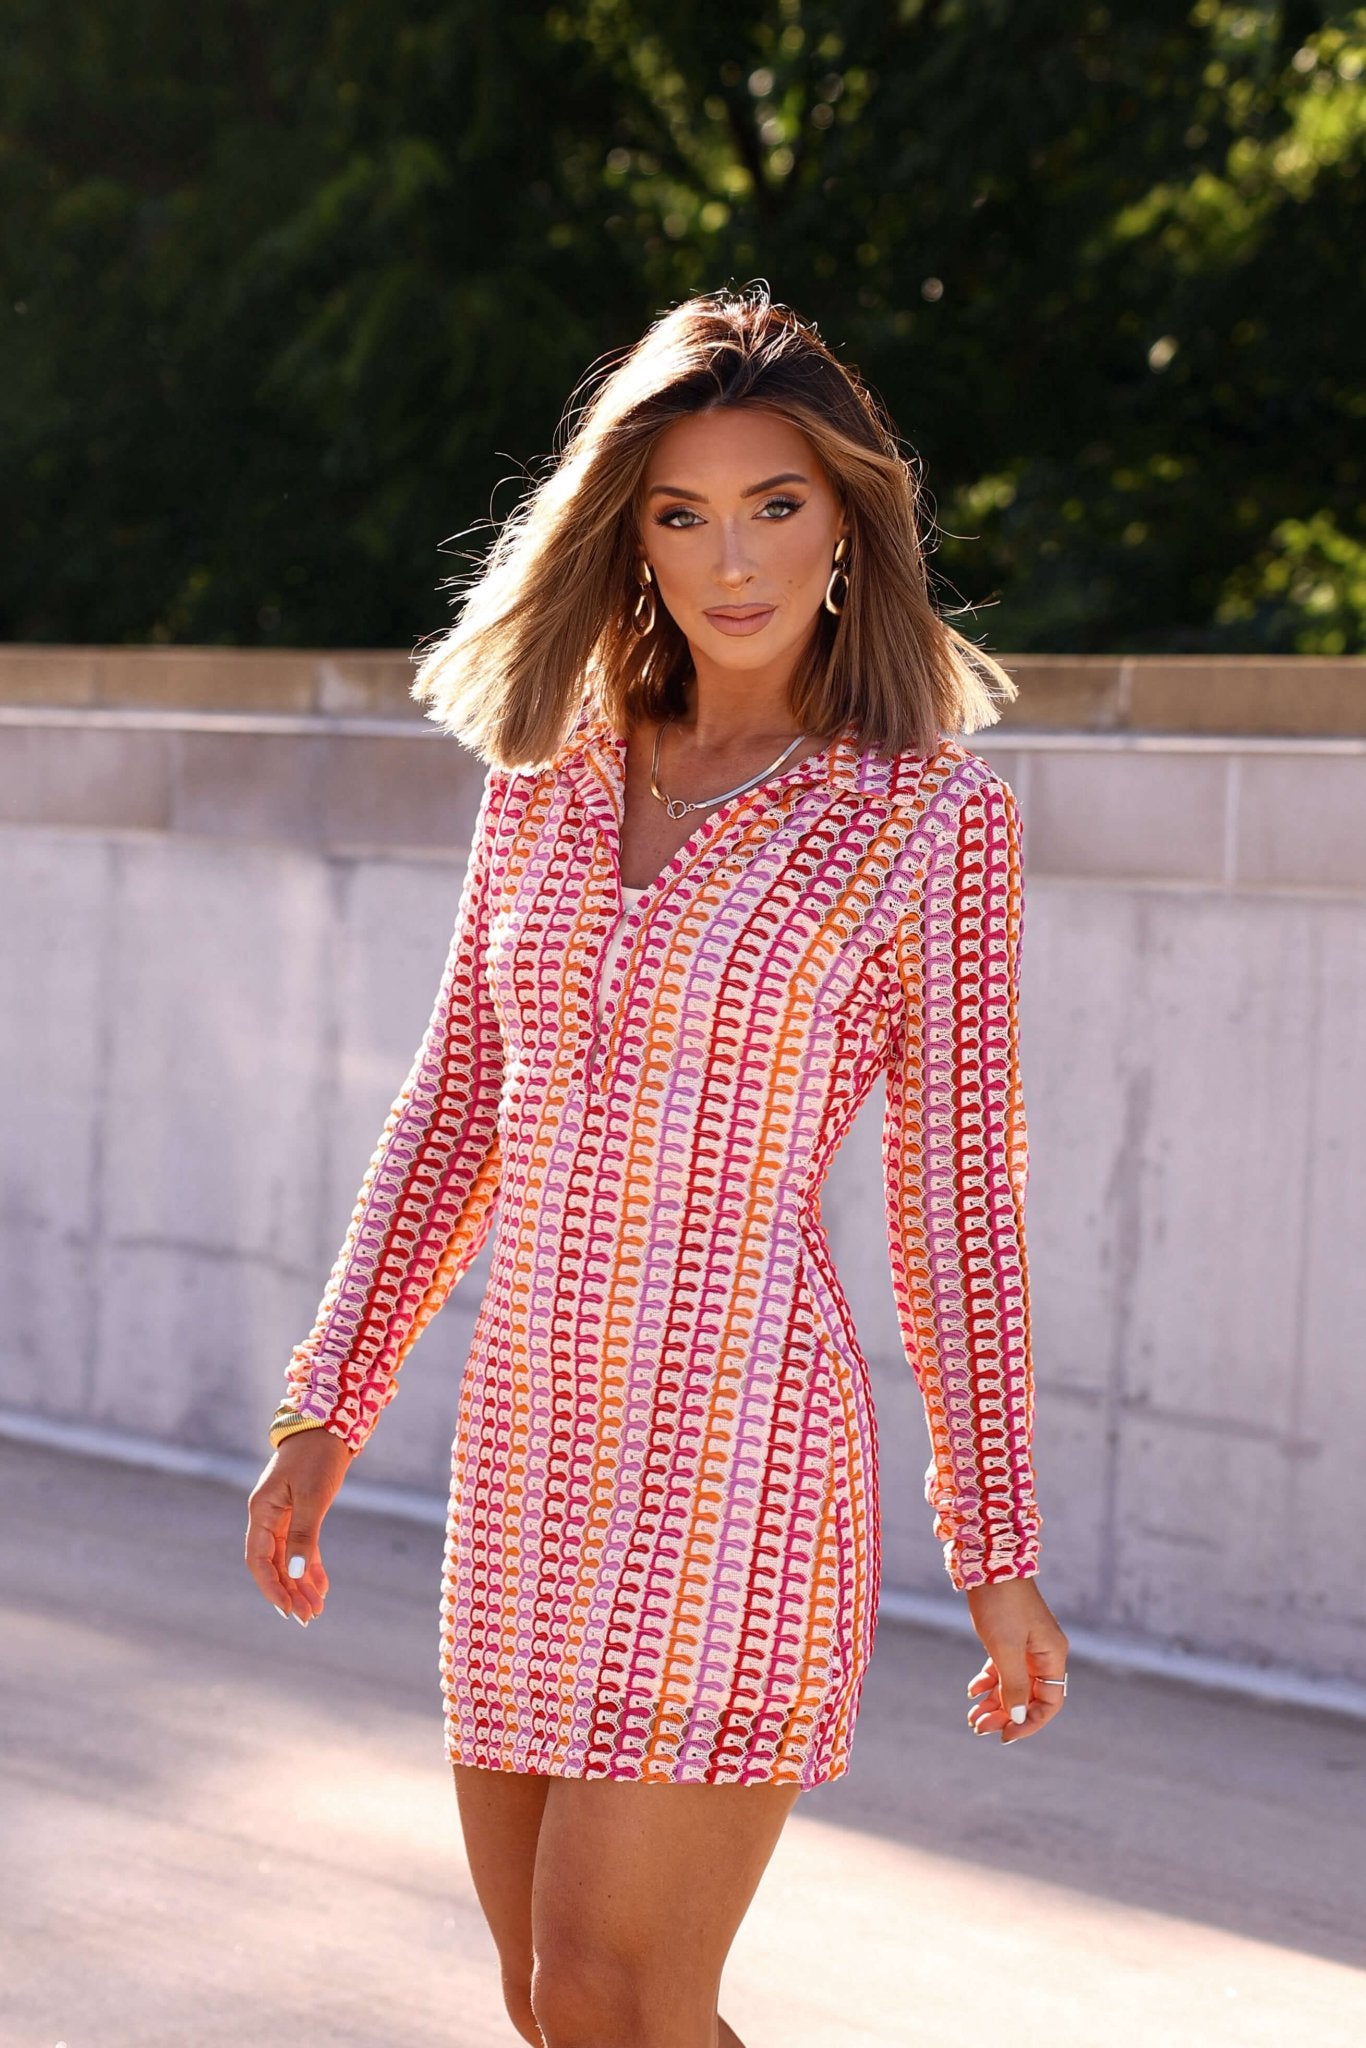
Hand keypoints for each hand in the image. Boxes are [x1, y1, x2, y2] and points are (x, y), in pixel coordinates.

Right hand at [245, 1429, 351, 1624]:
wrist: (329, 1424)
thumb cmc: (317, 1457)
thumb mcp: (313, 1496)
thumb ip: (305, 1535)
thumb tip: (297, 1574)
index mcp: (262, 1512)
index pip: (258, 1560)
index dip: (270, 1587)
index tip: (287, 1609)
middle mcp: (267, 1517)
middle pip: (274, 1564)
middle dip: (289, 1591)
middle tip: (308, 1618)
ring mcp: (283, 1515)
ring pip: (288, 1559)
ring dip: (300, 1583)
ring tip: (316, 1609)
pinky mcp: (299, 1512)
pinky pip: (301, 1547)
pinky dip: (310, 1566)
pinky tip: (321, 1586)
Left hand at [964, 1577, 1068, 1744]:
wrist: (987, 1558)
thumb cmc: (1000, 1602)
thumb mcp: (1006, 1648)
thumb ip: (1014, 1684)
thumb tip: (1018, 1717)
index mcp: (1052, 1654)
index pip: (1050, 1701)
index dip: (1029, 1722)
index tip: (1005, 1735)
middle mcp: (1044, 1652)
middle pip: (1030, 1695)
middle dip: (1006, 1714)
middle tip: (979, 1727)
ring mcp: (1027, 1644)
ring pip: (1014, 1683)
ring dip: (995, 1702)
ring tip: (972, 1717)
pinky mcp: (1010, 1635)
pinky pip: (1003, 1667)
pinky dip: (989, 1681)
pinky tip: (972, 1691)